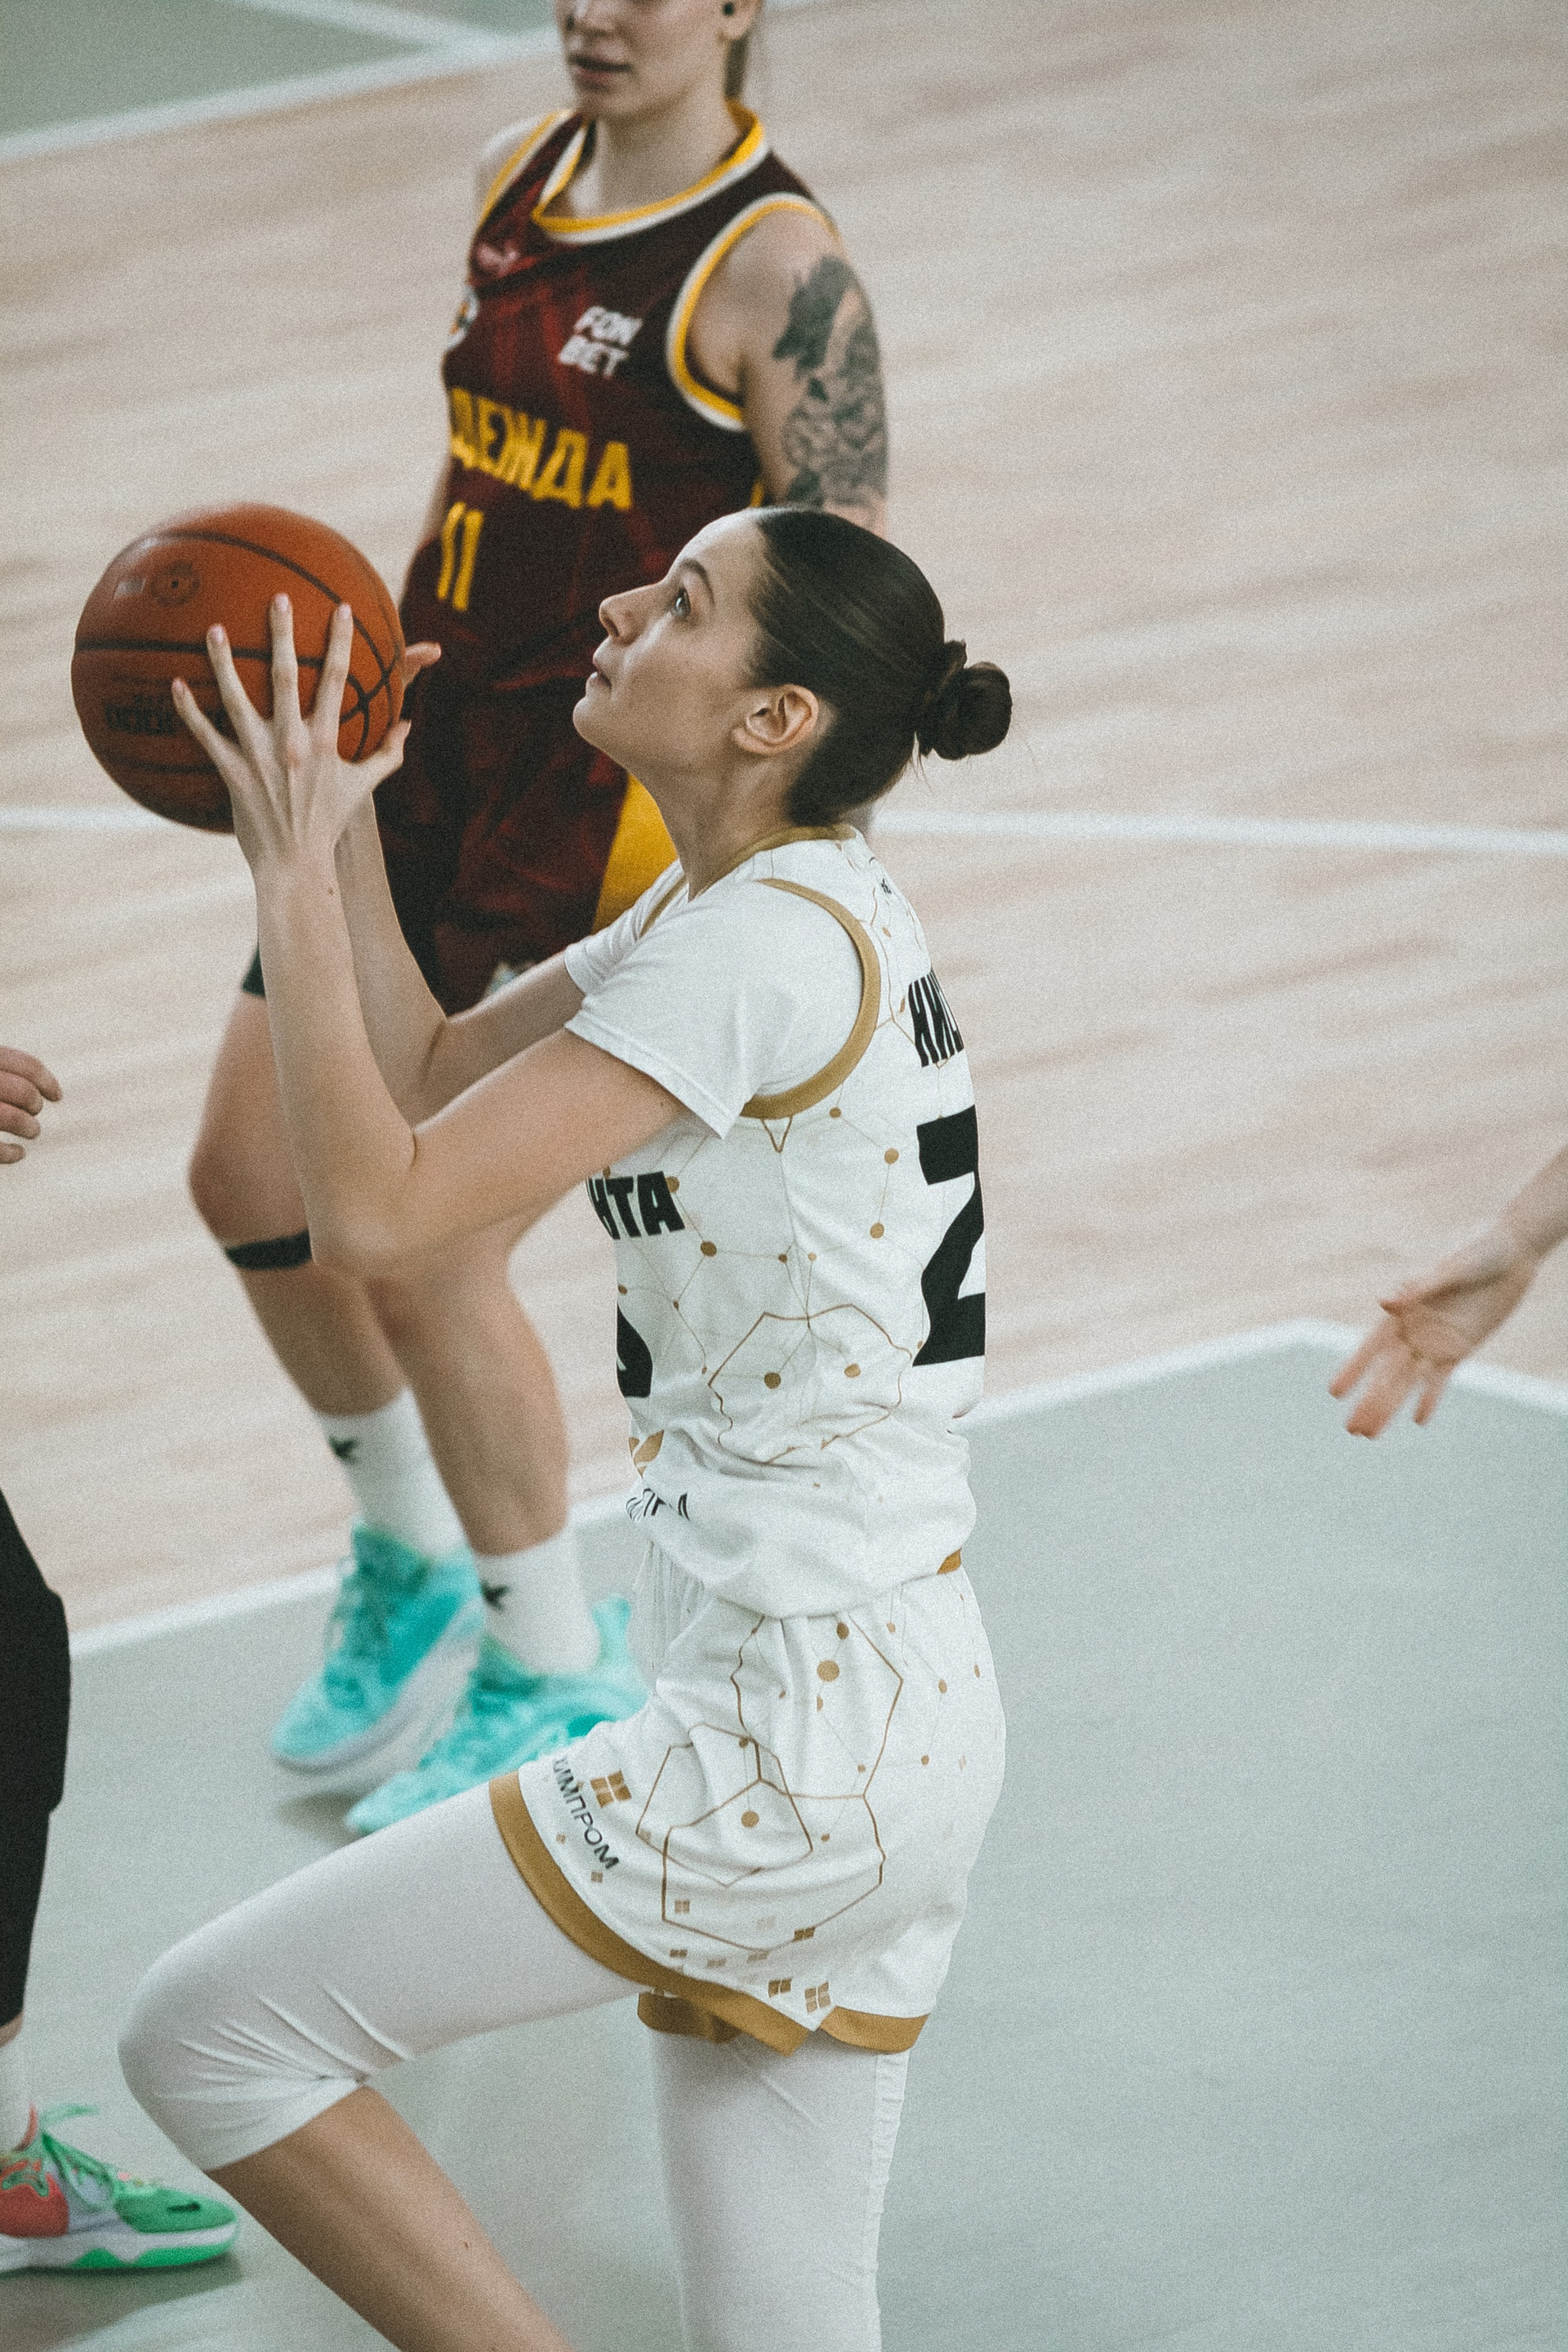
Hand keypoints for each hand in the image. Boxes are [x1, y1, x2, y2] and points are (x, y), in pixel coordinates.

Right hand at [0, 1046, 61, 1164]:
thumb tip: (34, 1083)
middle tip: (33, 1111)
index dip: (46, 1081)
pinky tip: (17, 1153)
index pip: (24, 1065)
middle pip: (23, 1092)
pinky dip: (10, 1153)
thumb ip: (4, 1072)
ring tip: (31, 1130)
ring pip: (14, 1119)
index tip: (57, 1095)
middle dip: (34, 1103)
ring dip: (30, 1127)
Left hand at [172, 598, 415, 874]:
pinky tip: (175, 683)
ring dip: (224, 661)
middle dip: (283, 634)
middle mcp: (292, 743)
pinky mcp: (231, 772)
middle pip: (286, 676)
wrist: (297, 863)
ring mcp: (258, 757)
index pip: (338, 681)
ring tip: (216, 628)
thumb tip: (408, 725)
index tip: (343, 608)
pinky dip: (188, 710)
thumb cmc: (330, 823)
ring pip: (236, 698)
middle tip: (278, 597)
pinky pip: (205, 735)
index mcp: (326, 741)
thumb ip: (388, 753)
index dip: (342, 643)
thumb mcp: (364, 787)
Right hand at [1329, 1224, 1540, 1435]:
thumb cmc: (1477, 1253)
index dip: (1354, 1370)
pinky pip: (1440, 1379)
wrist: (1512, 1255)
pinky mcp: (1458, 1349)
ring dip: (1390, 1407)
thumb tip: (1383, 1303)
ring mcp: (1434, 1341)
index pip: (1371, 1347)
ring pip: (1407, 1382)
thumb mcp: (1450, 1269)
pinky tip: (1418, 1420)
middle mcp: (1413, 1329)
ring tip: (1371, 1434)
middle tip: (1352, 1429)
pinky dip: (1429, 1399)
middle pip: (1386, 1373)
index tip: (1334, 1392)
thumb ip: (1418, 1289)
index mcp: (1403, 1308)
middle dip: (1369, 1402)